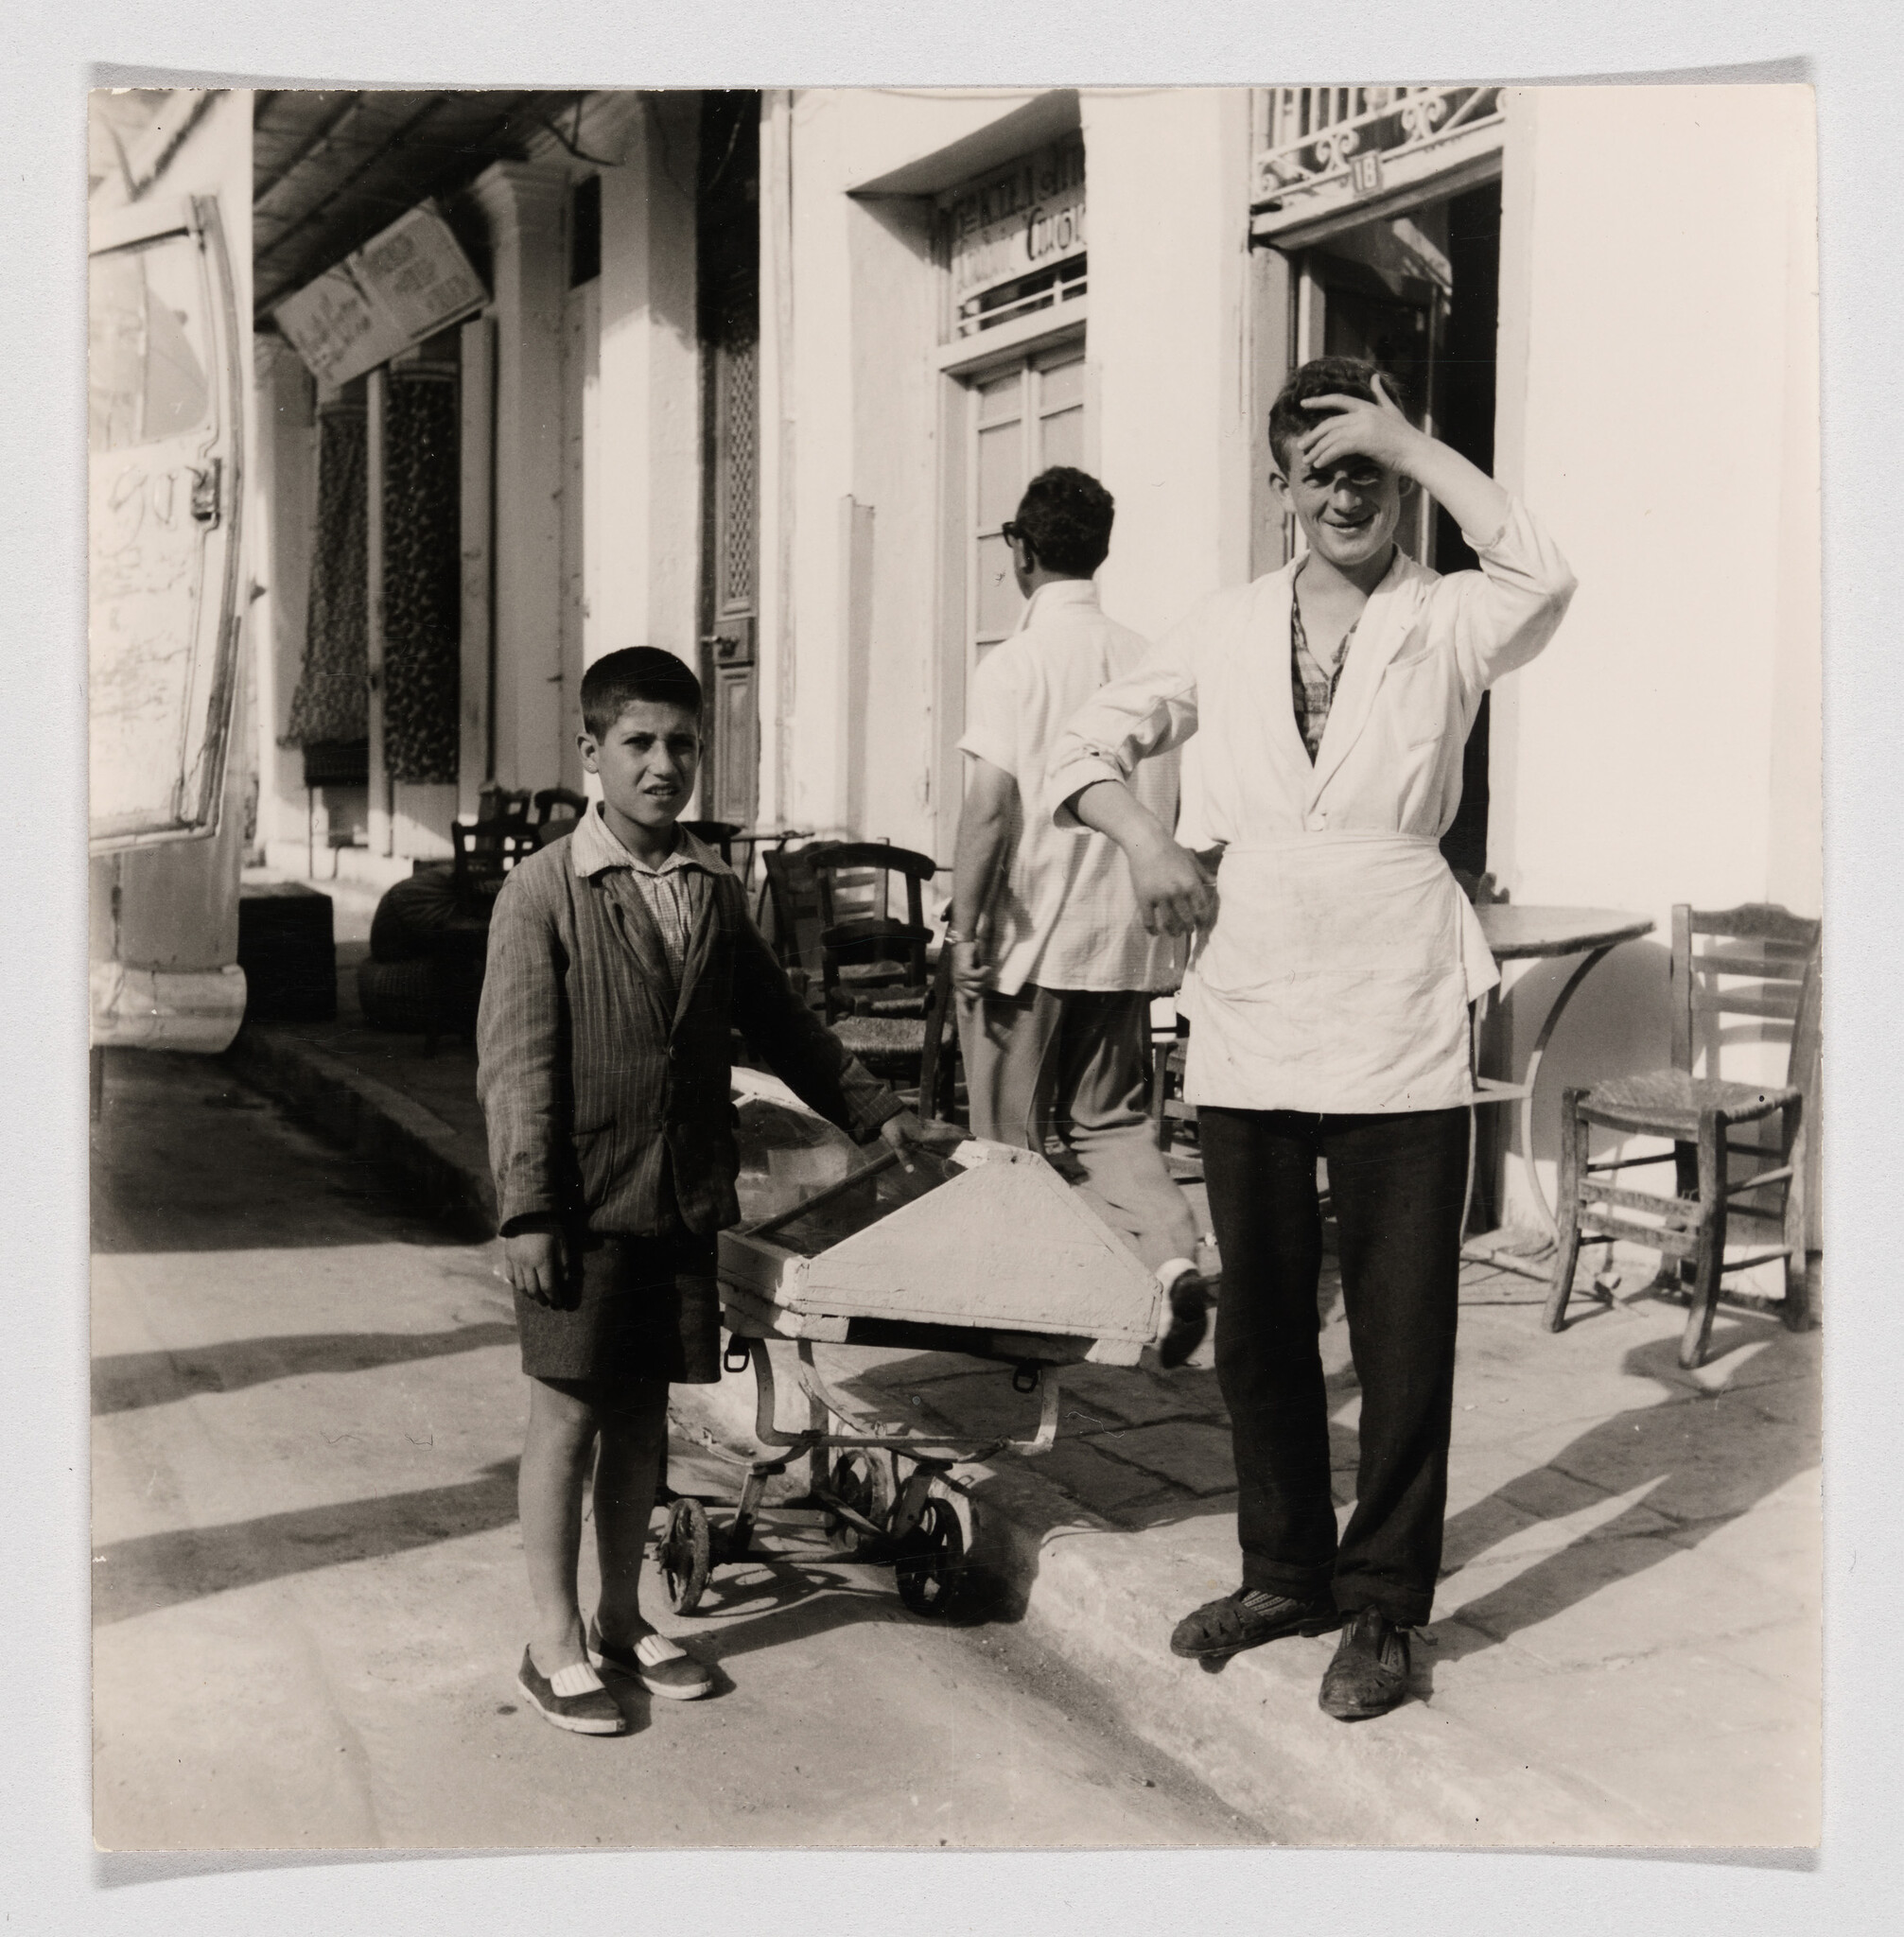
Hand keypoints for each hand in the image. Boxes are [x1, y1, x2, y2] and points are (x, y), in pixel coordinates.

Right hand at [502, 1227, 568, 1305]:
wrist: (528, 1212)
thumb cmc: (550, 1227)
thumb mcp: (562, 1243)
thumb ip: (563, 1264)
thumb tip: (564, 1281)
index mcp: (543, 1261)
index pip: (549, 1287)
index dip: (555, 1298)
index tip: (559, 1304)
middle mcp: (527, 1264)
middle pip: (533, 1290)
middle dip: (542, 1299)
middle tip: (548, 1302)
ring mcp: (515, 1261)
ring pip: (521, 1286)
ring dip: (529, 1294)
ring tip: (537, 1296)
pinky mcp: (508, 1257)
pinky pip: (511, 1277)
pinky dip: (517, 1285)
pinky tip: (524, 1287)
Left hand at [878, 1109, 965, 1171]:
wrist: (886, 1111)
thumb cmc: (891, 1128)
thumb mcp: (896, 1144)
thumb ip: (905, 1158)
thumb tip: (911, 1172)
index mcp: (924, 1133)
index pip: (945, 1134)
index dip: (958, 1136)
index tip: (970, 1137)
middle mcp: (927, 1127)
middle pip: (948, 1128)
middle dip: (961, 1132)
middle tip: (973, 1136)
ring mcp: (924, 1122)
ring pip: (943, 1125)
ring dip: (954, 1129)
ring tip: (964, 1133)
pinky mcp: (921, 1120)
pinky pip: (938, 1124)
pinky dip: (945, 1126)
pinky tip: (946, 1127)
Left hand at [949, 938, 992, 999]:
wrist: (963, 945)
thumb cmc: (969, 957)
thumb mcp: (972, 972)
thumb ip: (976, 981)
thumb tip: (984, 991)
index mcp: (959, 985)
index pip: (968, 998)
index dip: (975, 999)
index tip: (978, 999)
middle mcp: (958, 983)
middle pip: (975, 994)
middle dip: (983, 985)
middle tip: (986, 976)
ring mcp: (960, 978)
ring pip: (978, 985)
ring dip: (984, 978)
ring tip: (986, 970)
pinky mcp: (964, 972)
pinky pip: (978, 976)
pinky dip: (984, 971)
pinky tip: (985, 967)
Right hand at [1128, 834, 1217, 937]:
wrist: (1146, 842)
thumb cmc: (1170, 849)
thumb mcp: (1190, 859)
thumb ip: (1202, 873)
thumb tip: (1215, 881)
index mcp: (1191, 883)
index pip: (1202, 909)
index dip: (1203, 920)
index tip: (1201, 925)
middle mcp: (1178, 892)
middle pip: (1187, 919)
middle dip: (1189, 928)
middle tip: (1188, 930)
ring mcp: (1160, 896)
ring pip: (1169, 923)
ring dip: (1173, 932)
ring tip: (1174, 934)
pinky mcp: (1144, 898)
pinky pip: (1149, 921)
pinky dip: (1153, 930)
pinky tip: (1155, 932)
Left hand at [1297, 372, 1422, 475]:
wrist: (1416, 452)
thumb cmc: (1405, 436)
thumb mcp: (1392, 410)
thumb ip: (1381, 395)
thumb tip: (1374, 378)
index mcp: (1367, 406)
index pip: (1338, 399)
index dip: (1319, 401)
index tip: (1303, 403)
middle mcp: (1363, 413)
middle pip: (1329, 423)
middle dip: (1312, 435)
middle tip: (1301, 445)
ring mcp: (1363, 426)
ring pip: (1331, 437)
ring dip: (1316, 450)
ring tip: (1307, 460)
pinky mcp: (1364, 440)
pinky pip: (1337, 448)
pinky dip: (1325, 457)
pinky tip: (1319, 465)